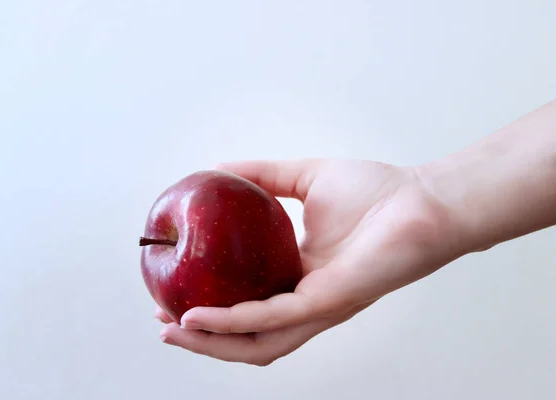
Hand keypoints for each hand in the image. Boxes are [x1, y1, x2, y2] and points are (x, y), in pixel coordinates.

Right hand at [156, 159, 465, 365]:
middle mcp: (305, 301)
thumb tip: (217, 167)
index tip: (172, 295)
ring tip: (172, 332)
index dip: (210, 307)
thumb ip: (263, 175)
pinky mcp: (329, 301)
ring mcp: (317, 307)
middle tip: (163, 325)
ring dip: (209, 344)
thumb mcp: (305, 177)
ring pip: (255, 343)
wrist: (424, 200)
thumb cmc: (378, 192)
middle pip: (245, 337)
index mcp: (298, 277)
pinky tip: (200, 317)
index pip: (247, 304)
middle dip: (201, 339)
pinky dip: (233, 322)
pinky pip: (273, 319)